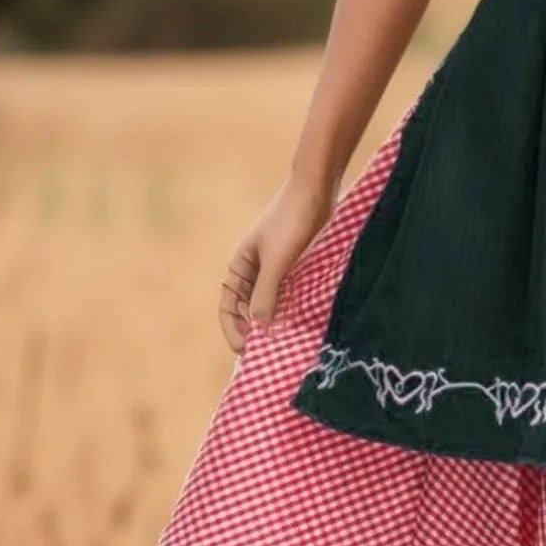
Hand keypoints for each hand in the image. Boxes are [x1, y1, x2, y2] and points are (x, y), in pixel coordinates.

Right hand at [217, 175, 337, 353]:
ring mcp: (275, 267)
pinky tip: (302, 323)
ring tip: (285, 345)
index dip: (234, 331)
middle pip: (248, 309)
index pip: (229, 307)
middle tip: (268, 357)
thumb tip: (258, 328)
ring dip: (273, 323)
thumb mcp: (278, 260)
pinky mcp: (296, 264)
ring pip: (270, 303)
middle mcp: (254, 269)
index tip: (246, 352)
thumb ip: (266, 293)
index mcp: (240, 266)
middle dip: (254, 332)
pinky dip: (291, 309)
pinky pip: (289, 293)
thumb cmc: (292, 221)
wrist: (316, 189)